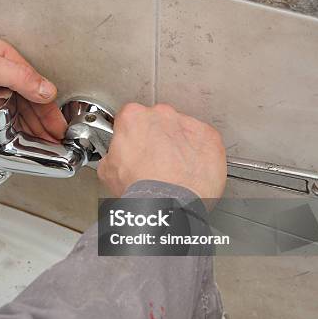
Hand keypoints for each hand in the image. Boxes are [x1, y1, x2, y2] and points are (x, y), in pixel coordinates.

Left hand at [0, 39, 66, 140]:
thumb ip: (20, 78)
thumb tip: (46, 89)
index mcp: (2, 58)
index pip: (35, 85)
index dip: (48, 107)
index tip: (58, 125)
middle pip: (27, 100)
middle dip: (42, 121)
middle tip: (54, 140)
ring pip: (16, 112)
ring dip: (29, 128)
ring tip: (42, 144)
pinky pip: (1, 120)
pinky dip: (13, 130)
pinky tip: (20, 140)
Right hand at [98, 103, 226, 199]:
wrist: (169, 204)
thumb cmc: (141, 188)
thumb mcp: (108, 171)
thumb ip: (113, 154)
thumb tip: (116, 158)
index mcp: (133, 117)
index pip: (130, 119)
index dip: (131, 136)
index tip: (134, 149)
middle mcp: (162, 114)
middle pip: (157, 122)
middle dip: (156, 139)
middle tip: (154, 163)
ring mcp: (188, 124)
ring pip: (181, 131)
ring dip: (178, 146)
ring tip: (174, 171)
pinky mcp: (209, 137)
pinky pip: (203, 141)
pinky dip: (199, 154)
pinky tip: (190, 171)